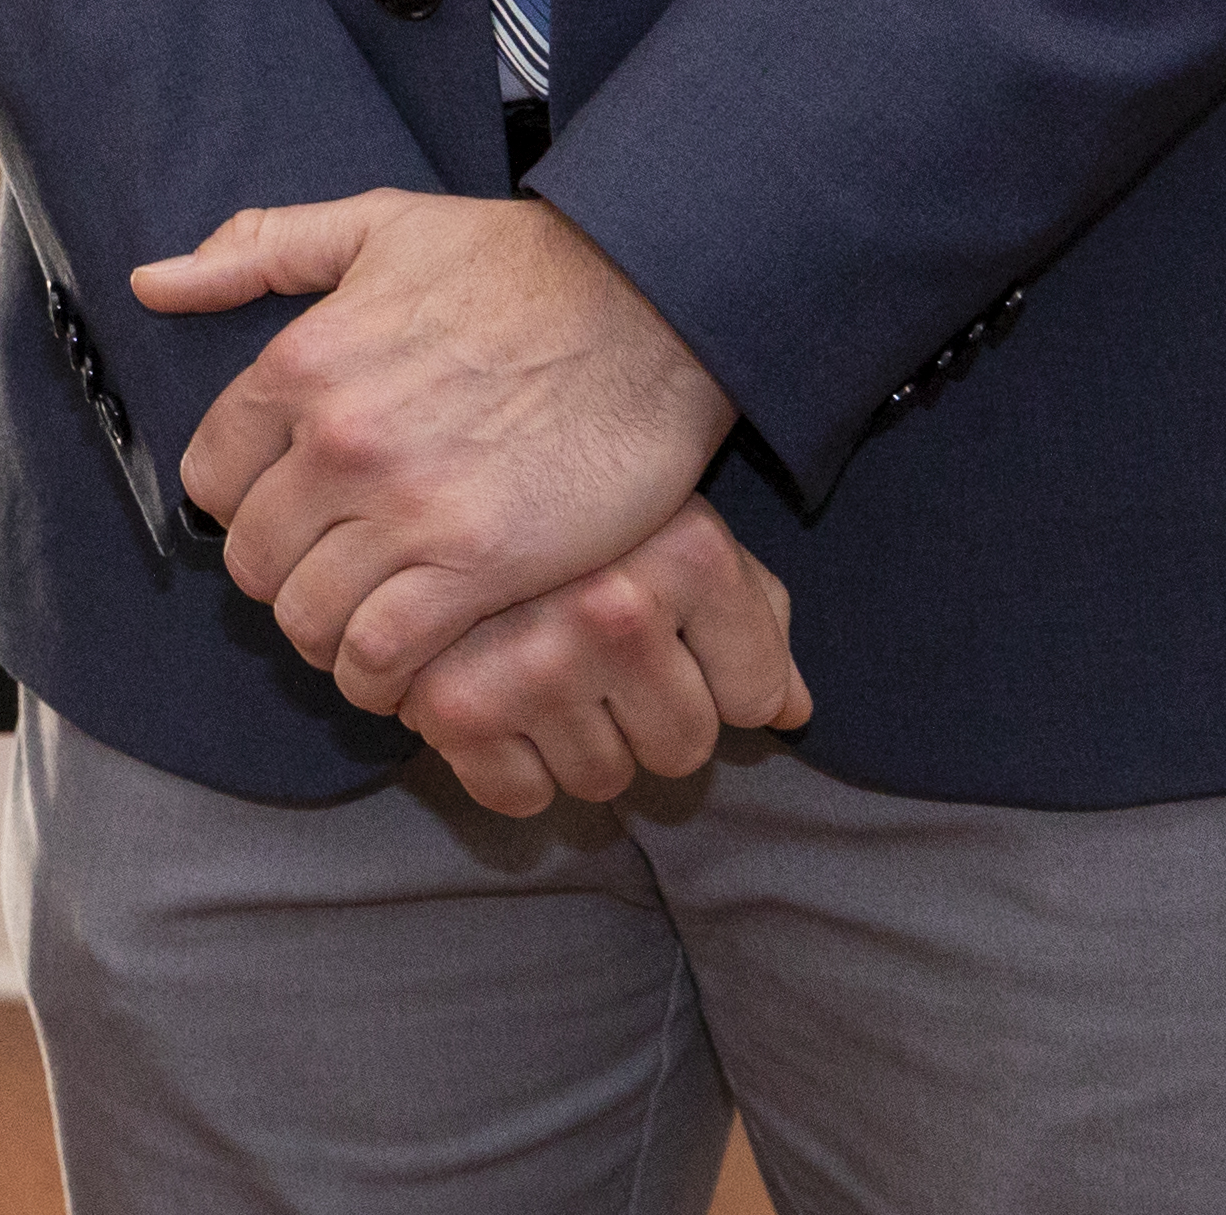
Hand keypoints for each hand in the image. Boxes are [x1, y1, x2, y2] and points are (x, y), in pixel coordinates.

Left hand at [138, 188, 734, 707]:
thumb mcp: (375, 224)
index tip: (285, 520)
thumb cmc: (518, 261)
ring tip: (367, 635)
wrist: (652, 300)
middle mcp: (338, 441)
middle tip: (331, 587)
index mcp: (300, 364)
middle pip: (254, 562)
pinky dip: (384, 677)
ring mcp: (407, 507)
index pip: (210, 479)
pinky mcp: (481, 562)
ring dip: (331, 640)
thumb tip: (153, 282)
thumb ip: (257, 251)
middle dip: (284, 584)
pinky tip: (411, 667)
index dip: (242, 510)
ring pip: (311, 618)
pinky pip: (386, 654)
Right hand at [394, 497, 817, 818]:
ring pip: (604, 776)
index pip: (755, 698)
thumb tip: (793, 713)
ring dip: (579, 741)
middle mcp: (616, 608)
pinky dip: (510, 770)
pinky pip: (520, 794)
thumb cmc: (564, 493)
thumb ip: (748, 614)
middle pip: (682, 747)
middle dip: (648, 718)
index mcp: (687, 553)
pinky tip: (496, 705)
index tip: (672, 637)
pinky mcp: (455, 704)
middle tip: (593, 654)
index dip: (723, 681)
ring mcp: (535, 659)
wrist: (433, 431)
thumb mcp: (674, 525)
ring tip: (540, 670)